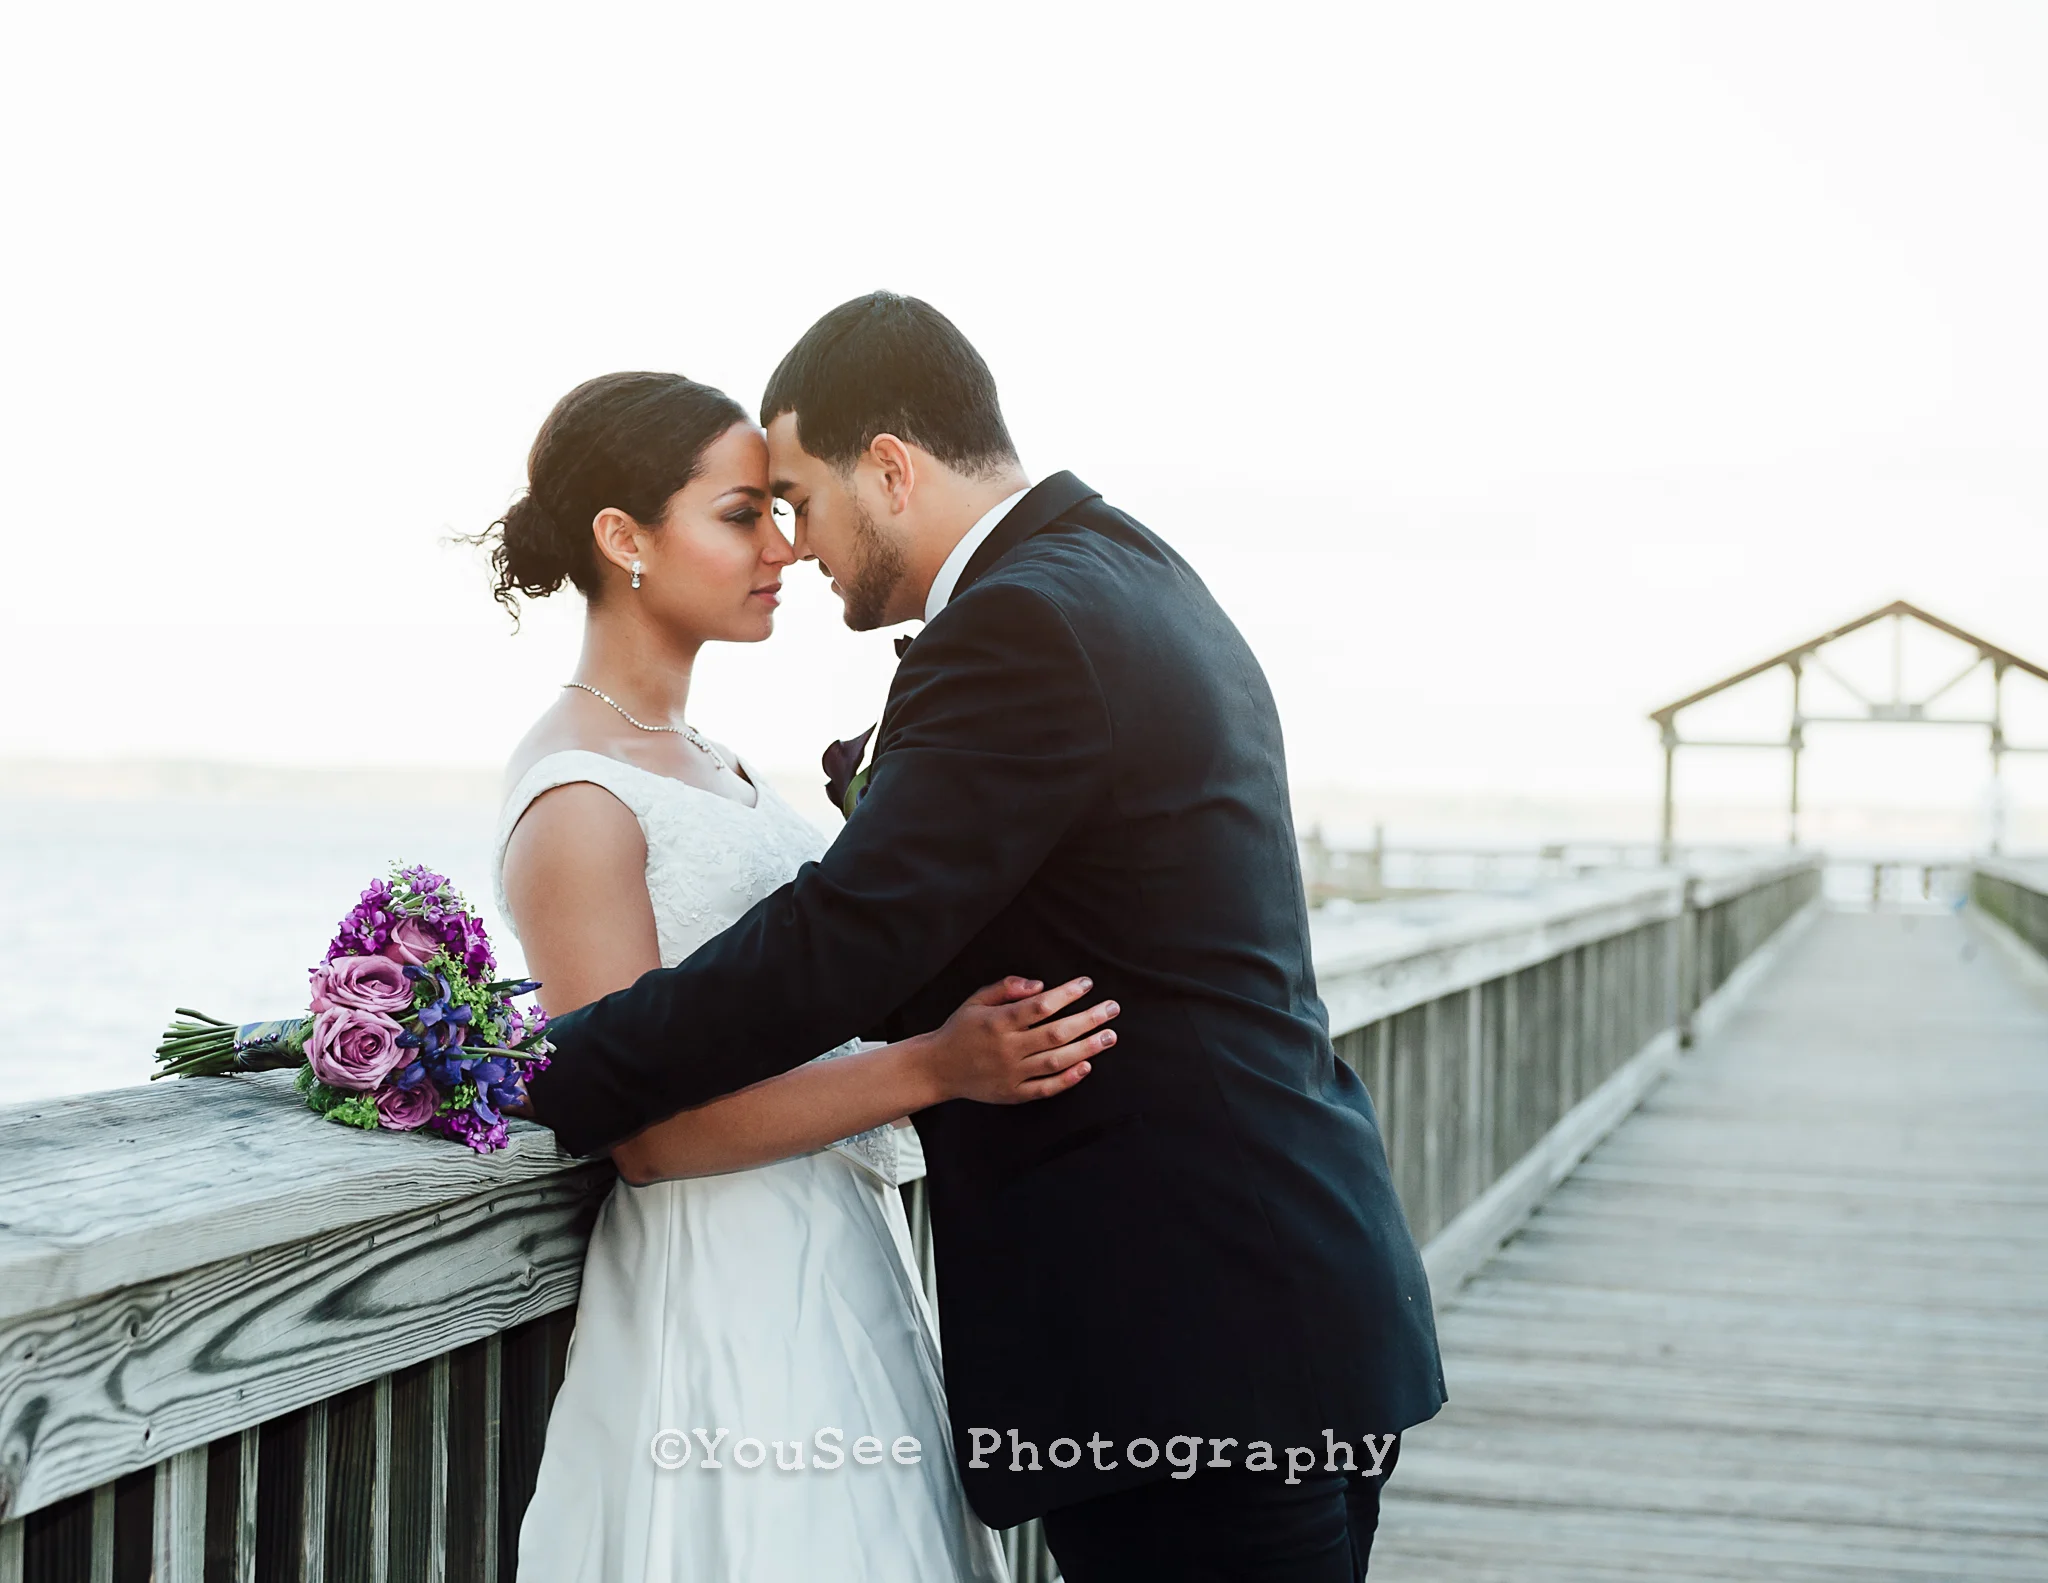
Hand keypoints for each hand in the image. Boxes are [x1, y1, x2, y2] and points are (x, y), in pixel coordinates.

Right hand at [917, 976, 1117, 1105]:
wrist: (937, 1068)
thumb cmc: (961, 1029)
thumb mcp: (976, 1001)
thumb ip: (1006, 988)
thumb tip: (1041, 985)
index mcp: (997, 1022)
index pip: (1040, 1006)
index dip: (1066, 994)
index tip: (1087, 983)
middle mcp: (1006, 1048)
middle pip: (1055, 1033)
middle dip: (1088, 1020)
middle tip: (1112, 1009)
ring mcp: (1011, 1074)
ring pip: (1055, 1061)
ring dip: (1086, 1048)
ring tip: (1110, 1036)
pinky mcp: (1012, 1094)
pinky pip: (1045, 1089)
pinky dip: (1067, 1079)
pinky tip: (1087, 1066)